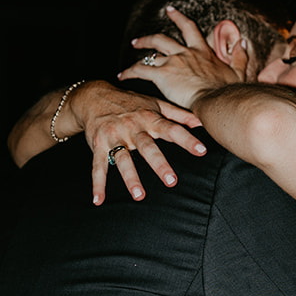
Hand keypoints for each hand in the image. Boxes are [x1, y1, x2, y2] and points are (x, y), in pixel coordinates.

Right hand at [77, 85, 206, 204]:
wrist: (93, 96)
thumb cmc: (129, 102)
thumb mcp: (154, 103)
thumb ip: (178, 114)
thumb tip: (201, 122)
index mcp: (149, 118)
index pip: (172, 129)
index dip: (187, 139)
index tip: (201, 150)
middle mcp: (132, 128)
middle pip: (147, 147)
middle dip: (159, 164)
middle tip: (171, 181)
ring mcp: (114, 137)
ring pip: (123, 159)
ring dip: (130, 178)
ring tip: (139, 195)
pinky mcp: (98, 145)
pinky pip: (97, 166)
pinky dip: (98, 184)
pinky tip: (99, 200)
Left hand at [118, 5, 244, 110]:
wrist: (219, 100)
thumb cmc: (230, 91)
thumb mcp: (238, 72)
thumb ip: (240, 56)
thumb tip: (243, 42)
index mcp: (202, 52)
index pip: (189, 29)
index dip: (178, 19)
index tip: (170, 10)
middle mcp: (186, 53)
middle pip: (163, 38)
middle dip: (150, 36)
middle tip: (140, 38)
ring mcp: (173, 63)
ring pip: (150, 51)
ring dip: (140, 48)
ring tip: (133, 49)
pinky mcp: (163, 75)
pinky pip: (141, 70)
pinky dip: (129, 71)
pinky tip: (122, 75)